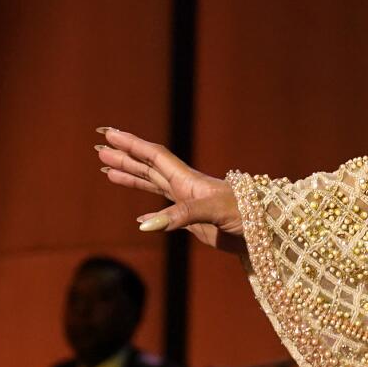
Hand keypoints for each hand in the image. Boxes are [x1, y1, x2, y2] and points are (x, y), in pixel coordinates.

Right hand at [94, 128, 245, 253]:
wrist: (268, 233)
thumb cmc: (247, 215)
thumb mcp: (213, 211)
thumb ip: (180, 216)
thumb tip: (143, 225)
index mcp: (188, 179)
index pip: (154, 156)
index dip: (131, 144)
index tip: (109, 133)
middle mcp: (186, 187)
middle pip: (148, 167)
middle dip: (125, 158)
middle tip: (99, 148)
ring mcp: (190, 204)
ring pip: (154, 186)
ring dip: (131, 178)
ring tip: (108, 171)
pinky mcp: (196, 222)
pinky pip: (165, 213)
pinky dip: (151, 213)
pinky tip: (142, 220)